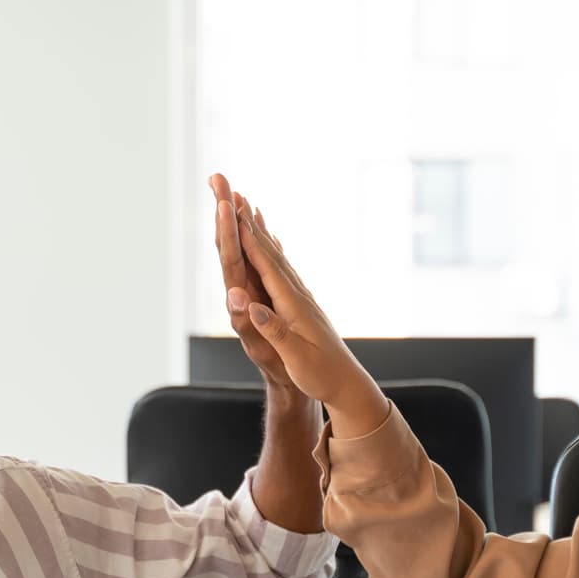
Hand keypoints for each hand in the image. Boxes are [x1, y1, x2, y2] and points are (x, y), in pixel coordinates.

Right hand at [209, 177, 386, 432]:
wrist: (347, 384)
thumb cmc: (321, 374)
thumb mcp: (297, 358)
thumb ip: (275, 331)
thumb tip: (253, 307)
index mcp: (293, 305)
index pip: (266, 265)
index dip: (247, 238)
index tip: (231, 211)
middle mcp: (298, 294)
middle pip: (269, 251)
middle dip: (248, 222)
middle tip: (232, 192)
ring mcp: (301, 297)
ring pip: (275, 256)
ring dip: (257, 230)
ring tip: (246, 206)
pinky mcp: (301, 304)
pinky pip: (281, 269)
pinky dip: (270, 250)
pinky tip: (269, 241)